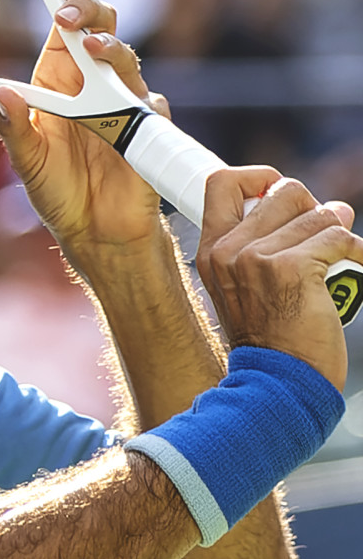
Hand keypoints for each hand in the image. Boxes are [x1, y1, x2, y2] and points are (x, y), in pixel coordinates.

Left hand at [0, 0, 167, 258]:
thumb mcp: (26, 162)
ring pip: (125, 58)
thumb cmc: (58, 192)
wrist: (96, 233)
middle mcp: (92, 84)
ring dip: (109, 49)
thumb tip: (0, 95)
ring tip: (89, 49)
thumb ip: (13, 129)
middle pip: (100, 27)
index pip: (64, 28)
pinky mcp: (147, 128)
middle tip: (69, 14)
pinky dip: (142, 102)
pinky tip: (131, 111)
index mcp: (59, 81)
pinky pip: (152, 105)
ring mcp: (123, 103)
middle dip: (89, 10)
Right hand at [196, 167, 362, 390]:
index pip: (221, 183)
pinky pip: (337, 237)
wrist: (277, 382)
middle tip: (323, 227)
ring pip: (315, 213)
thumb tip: (317, 207)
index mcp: (211, 250)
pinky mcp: (292, 268)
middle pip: (281, 190)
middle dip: (312, 204)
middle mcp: (228, 250)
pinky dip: (356, 248)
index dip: (257, 177)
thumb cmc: (269, 339)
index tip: (277, 192)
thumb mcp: (241, 288)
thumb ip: (257, 247)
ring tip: (344, 247)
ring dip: (339, 227)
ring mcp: (257, 258)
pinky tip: (357, 261)